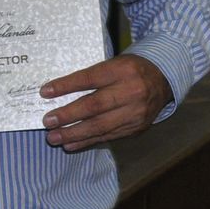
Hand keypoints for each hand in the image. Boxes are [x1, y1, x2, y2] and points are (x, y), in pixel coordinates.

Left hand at [40, 53, 171, 151]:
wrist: (164, 79)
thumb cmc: (129, 70)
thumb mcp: (113, 64)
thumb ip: (91, 77)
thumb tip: (57, 92)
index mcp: (122, 70)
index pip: (89, 78)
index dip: (66, 86)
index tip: (45, 92)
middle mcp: (131, 91)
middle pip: (95, 105)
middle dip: (68, 116)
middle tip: (47, 122)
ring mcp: (136, 112)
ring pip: (101, 126)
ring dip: (74, 133)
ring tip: (54, 137)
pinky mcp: (137, 127)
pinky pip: (108, 136)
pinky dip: (87, 141)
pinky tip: (70, 144)